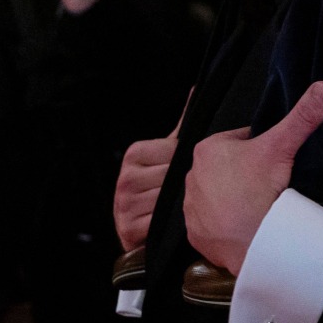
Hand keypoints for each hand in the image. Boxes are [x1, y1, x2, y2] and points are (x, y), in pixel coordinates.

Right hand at [114, 89, 191, 250]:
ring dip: (182, 206)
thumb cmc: (159, 187)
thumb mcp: (167, 154)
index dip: (186, 163)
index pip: (175, 152)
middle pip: (174, 176)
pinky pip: (164, 225)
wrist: (140, 232)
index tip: (184, 172)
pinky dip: (175, 227)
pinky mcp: (129, 229)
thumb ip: (182, 127)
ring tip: (182, 207)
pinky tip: (174, 225)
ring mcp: (124, 204)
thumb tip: (198, 91)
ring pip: (171, 201)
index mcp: (134, 154)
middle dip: (186, 185)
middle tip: (189, 192)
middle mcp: (125, 178)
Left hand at [184, 81, 322, 274]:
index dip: (259, 151)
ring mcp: (192, 207)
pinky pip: (211, 225)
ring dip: (234, 199)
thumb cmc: (262, 190)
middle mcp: (192, 176)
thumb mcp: (282, 146)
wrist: (256, 242)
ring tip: (257, 206)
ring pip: (218, 197)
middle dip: (245, 175)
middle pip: (227, 170)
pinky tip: (244, 224)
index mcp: (207, 149)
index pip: (238, 142)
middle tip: (267, 186)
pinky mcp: (196, 234)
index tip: (271, 163)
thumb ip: (302, 116)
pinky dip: (226, 225)